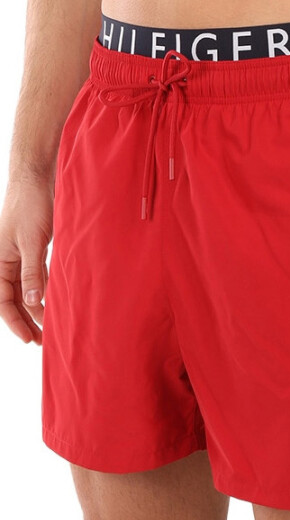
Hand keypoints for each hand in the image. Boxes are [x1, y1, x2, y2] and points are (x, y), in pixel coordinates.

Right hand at [0, 179, 53, 345]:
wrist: (37, 178)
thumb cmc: (30, 206)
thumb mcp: (32, 242)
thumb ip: (32, 273)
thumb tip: (34, 303)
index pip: (2, 301)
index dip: (14, 322)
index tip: (28, 339)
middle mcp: (4, 261)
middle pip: (13, 299)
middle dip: (26, 320)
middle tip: (41, 341)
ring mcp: (18, 256)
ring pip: (26, 290)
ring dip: (36, 307)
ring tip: (50, 327)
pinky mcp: (33, 249)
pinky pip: (36, 276)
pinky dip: (44, 290)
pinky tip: (54, 302)